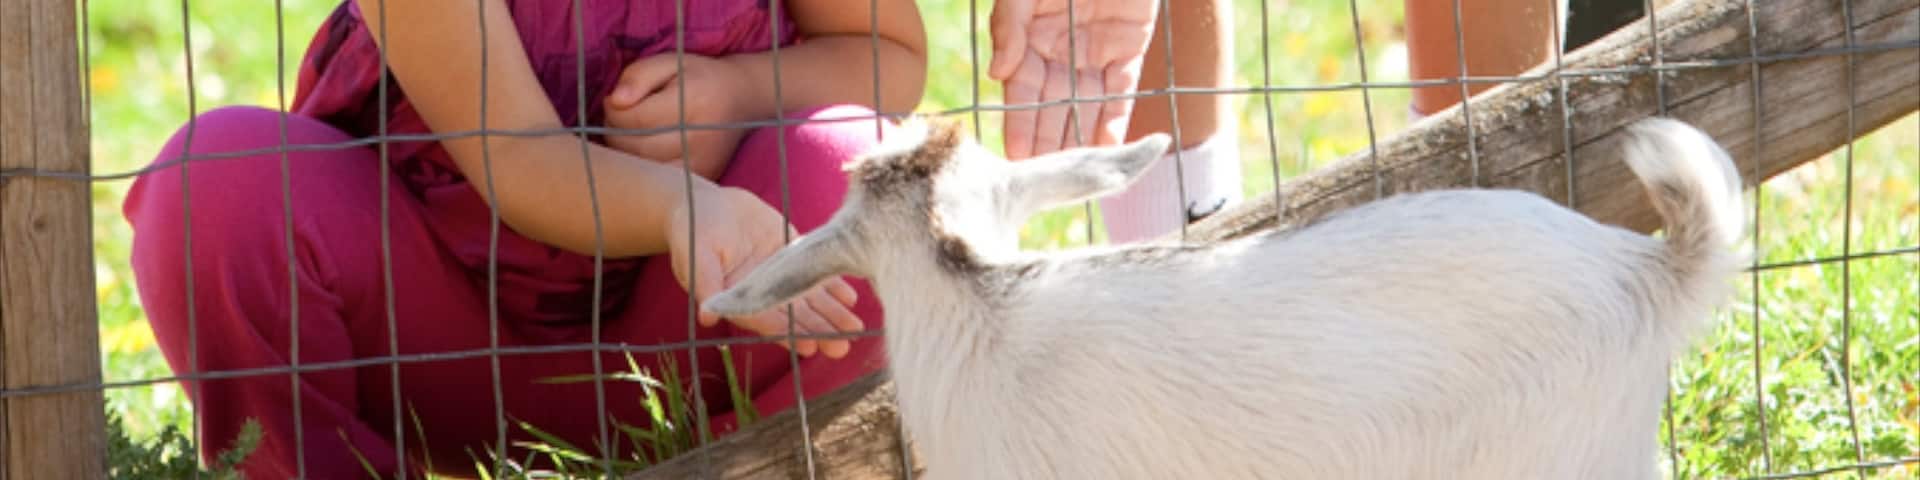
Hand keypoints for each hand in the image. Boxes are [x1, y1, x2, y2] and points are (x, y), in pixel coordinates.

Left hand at [604, 53, 759, 179]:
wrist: (741, 101)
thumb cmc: (699, 78)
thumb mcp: (669, 62)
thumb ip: (639, 75)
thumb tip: (615, 101)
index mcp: (695, 102)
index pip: (633, 118)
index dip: (613, 109)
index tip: (617, 99)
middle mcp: (701, 139)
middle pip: (632, 146)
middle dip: (616, 130)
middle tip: (625, 115)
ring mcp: (702, 164)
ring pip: (640, 168)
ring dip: (625, 150)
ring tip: (636, 131)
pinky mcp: (700, 179)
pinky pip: (655, 181)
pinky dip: (642, 166)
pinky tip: (648, 148)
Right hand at [664, 184, 864, 358]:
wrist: (705, 205)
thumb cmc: (693, 231)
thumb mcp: (695, 255)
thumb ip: (704, 283)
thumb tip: (706, 316)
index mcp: (738, 300)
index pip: (766, 321)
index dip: (788, 334)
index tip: (809, 346)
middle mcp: (762, 293)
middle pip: (794, 317)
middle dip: (819, 331)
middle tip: (842, 347)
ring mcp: (779, 275)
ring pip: (809, 299)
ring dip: (832, 315)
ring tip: (854, 327)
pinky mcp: (791, 254)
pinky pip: (815, 272)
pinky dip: (832, 285)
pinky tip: (851, 297)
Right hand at [990, 0, 1158, 158]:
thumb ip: (1008, 25)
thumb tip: (997, 73)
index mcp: (1029, 37)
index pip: (1022, 90)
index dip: (1020, 123)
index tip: (1016, 155)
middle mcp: (1061, 50)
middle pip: (1054, 104)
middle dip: (1050, 141)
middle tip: (1047, 179)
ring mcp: (1097, 51)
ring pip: (1088, 104)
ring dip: (1082, 138)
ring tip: (1078, 174)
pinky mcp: (1130, 47)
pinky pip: (1122, 90)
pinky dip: (1116, 118)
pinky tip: (1110, 147)